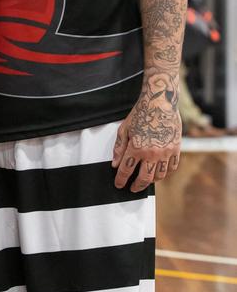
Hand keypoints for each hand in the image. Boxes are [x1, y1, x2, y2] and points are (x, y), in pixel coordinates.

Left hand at [112, 72, 181, 191]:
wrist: (160, 103)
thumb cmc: (140, 114)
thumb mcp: (124, 129)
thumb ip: (119, 148)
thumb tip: (115, 164)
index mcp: (136, 148)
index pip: (126, 171)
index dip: (120, 180)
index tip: (119, 184)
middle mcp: (152, 153)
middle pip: (144, 178)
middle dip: (136, 186)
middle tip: (132, 188)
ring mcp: (165, 152)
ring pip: (159, 175)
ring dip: (151, 181)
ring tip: (145, 180)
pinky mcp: (176, 149)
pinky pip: (172, 167)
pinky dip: (165, 173)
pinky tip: (159, 172)